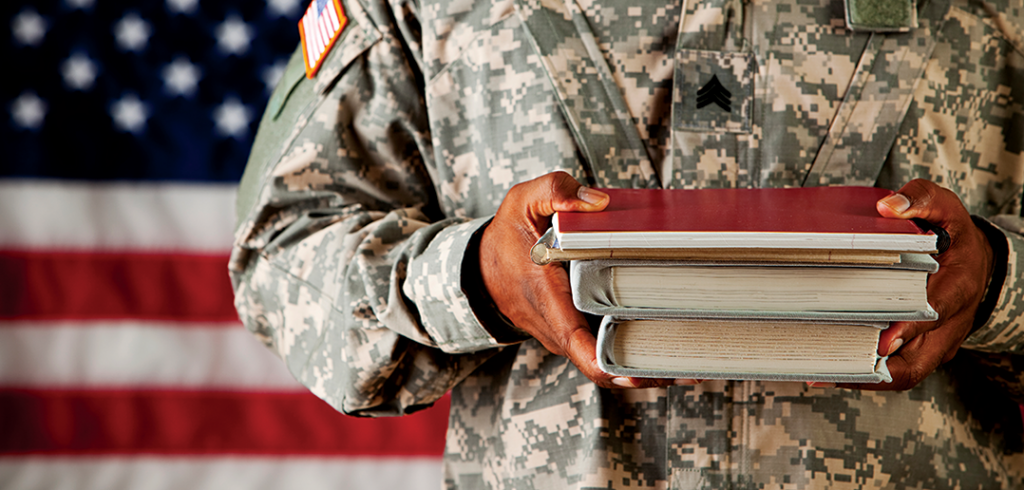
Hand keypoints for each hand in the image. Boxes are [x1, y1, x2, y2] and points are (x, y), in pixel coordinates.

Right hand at [479, 172, 694, 388]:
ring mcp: (564, 334)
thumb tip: (600, 202)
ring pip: (604, 358)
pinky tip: (663, 337)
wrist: (480, 267)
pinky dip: (629, 349)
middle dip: (644, 369)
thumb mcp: (523, 200)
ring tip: (687, 353)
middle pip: (602, 363)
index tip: (643, 372)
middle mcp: (556, 326)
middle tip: (690, 365)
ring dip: (640, 361)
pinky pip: (600, 347)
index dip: (610, 367)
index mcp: (547, 298)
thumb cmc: (506, 234)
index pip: (578, 346)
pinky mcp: (572, 331)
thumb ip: (557, 192)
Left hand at [830, 179, 994, 390]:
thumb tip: (887, 207)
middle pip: (918, 360)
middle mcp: (950, 323)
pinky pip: (897, 372)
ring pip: (905, 374)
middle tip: (835, 362)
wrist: (975, 261)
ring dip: (865, 377)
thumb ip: (920, 199)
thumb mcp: (945, 206)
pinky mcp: (923, 352)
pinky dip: (865, 374)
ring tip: (821, 372)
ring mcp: (937, 343)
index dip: (909, 329)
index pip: (936, 312)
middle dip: (878, 366)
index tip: (883, 340)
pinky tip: (828, 369)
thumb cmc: (954, 234)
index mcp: (958, 285)